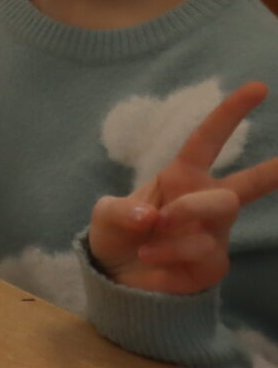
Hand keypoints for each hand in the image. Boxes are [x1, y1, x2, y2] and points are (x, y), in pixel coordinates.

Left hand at [90, 83, 277, 294]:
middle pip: (243, 184)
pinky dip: (170, 253)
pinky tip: (151, 259)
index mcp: (181, 177)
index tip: (257, 88)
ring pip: (220, 213)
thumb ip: (120, 211)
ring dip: (183, 218)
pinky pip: (202, 250)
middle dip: (268, 174)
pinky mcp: (213, 263)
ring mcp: (214, 233)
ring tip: (153, 229)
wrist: (117, 280)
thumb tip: (150, 216)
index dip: (230, 114)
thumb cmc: (118, 235)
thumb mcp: (106, 216)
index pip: (208, 140)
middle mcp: (204, 201)